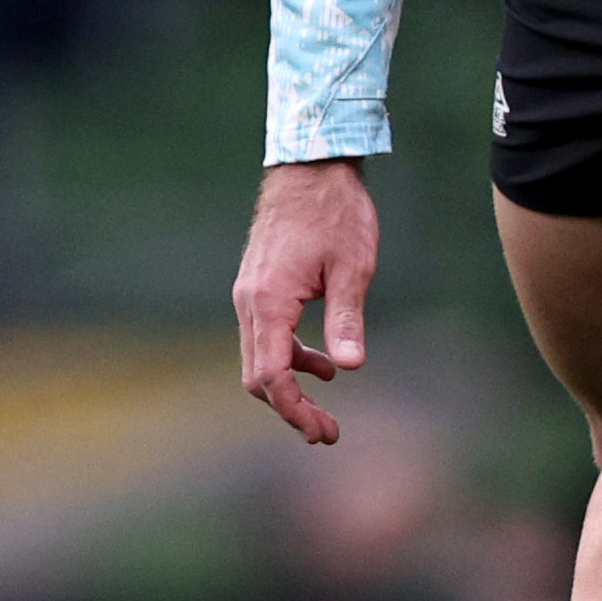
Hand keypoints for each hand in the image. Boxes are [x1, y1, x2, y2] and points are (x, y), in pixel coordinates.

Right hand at [234, 159, 380, 446]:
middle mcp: (249, 301)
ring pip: (258, 358)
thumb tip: (349, 367)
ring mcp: (250, 294)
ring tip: (326, 410)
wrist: (311, 167)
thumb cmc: (336, 213)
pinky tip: (322, 361)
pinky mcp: (259, 286)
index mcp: (268, 301)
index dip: (295, 410)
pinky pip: (265, 336)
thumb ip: (347, 318)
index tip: (324, 432)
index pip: (270, 375)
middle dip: (289, 408)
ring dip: (288, 386)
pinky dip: (288, 357)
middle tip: (327, 432)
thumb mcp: (352, 267)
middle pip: (256, 375)